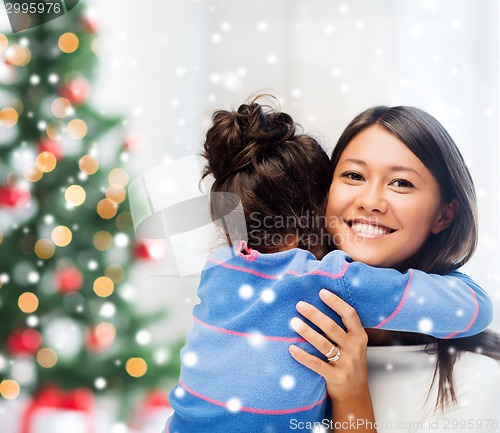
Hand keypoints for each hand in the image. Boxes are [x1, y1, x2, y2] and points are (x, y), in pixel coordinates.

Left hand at [288, 289, 369, 403]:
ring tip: (293, 322)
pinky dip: (302, 356)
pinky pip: (316, 364)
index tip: (321, 292)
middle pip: (332, 327)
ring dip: (306, 331)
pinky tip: (292, 348)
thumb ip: (343, 328)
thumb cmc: (350, 362)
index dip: (336, 302)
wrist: (355, 393)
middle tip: (299, 305)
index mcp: (360, 336)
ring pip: (323, 344)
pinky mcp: (335, 377)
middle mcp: (354, 348)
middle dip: (314, 314)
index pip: (350, 314)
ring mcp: (346, 363)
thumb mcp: (354, 344)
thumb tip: (319, 305)